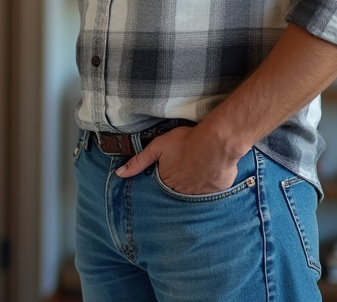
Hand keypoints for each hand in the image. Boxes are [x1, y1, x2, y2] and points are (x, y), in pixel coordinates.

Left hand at [113, 125, 239, 194]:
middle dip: (180, 182)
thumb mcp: (157, 147)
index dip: (166, 176)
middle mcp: (183, 192)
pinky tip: (211, 173)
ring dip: (195, 184)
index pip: (163, 185)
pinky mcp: (217, 191)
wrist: (216, 143)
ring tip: (198, 170)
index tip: (171, 169)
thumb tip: (119, 174)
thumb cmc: (186, 142)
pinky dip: (211, 184)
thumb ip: (138, 161)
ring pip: (195, 192)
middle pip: (178, 190)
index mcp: (167, 182)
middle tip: (185, 168)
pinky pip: (212, 191)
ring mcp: (201, 194)